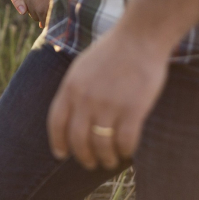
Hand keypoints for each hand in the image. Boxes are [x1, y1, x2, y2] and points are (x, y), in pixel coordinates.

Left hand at [46, 27, 168, 169]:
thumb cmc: (113, 50)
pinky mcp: (133, 109)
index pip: (57, 124)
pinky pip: (125, 141)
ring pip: (101, 145)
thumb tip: (69, 115)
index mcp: (70, 87)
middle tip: (90, 163)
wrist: (141, 36)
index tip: (62, 155)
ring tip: (110, 161)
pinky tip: (127, 152)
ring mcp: (109, 105)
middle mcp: (86, 99)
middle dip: (83, 157)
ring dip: (105, 158)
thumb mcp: (81, 66)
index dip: (58, 143)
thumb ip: (73, 90)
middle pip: (78, 140)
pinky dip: (125, 151)